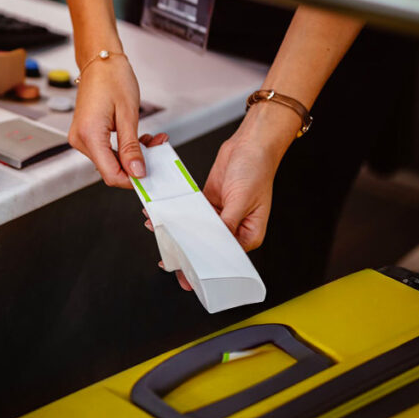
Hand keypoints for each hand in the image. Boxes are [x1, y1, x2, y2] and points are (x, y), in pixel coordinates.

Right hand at [68, 57, 144, 187]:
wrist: (100, 61)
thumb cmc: (112, 78)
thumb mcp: (128, 114)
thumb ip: (132, 147)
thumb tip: (137, 171)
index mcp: (89, 135)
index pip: (110, 174)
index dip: (132, 179)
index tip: (149, 175)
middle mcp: (80, 139)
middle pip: (110, 170)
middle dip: (135, 165)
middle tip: (156, 148)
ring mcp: (81, 138)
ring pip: (110, 161)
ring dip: (131, 156)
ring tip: (150, 141)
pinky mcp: (85, 135)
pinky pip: (106, 151)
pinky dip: (123, 149)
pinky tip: (137, 140)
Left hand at [143, 102, 296, 290]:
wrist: (250, 142)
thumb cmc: (257, 169)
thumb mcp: (241, 200)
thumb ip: (224, 224)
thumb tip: (209, 242)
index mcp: (249, 234)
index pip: (225, 256)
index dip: (206, 265)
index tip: (188, 274)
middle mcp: (235, 226)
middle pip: (208, 245)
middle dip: (188, 251)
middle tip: (170, 262)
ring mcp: (221, 214)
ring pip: (196, 229)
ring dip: (179, 230)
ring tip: (161, 234)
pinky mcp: (209, 201)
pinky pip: (192, 212)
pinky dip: (179, 214)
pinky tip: (166, 216)